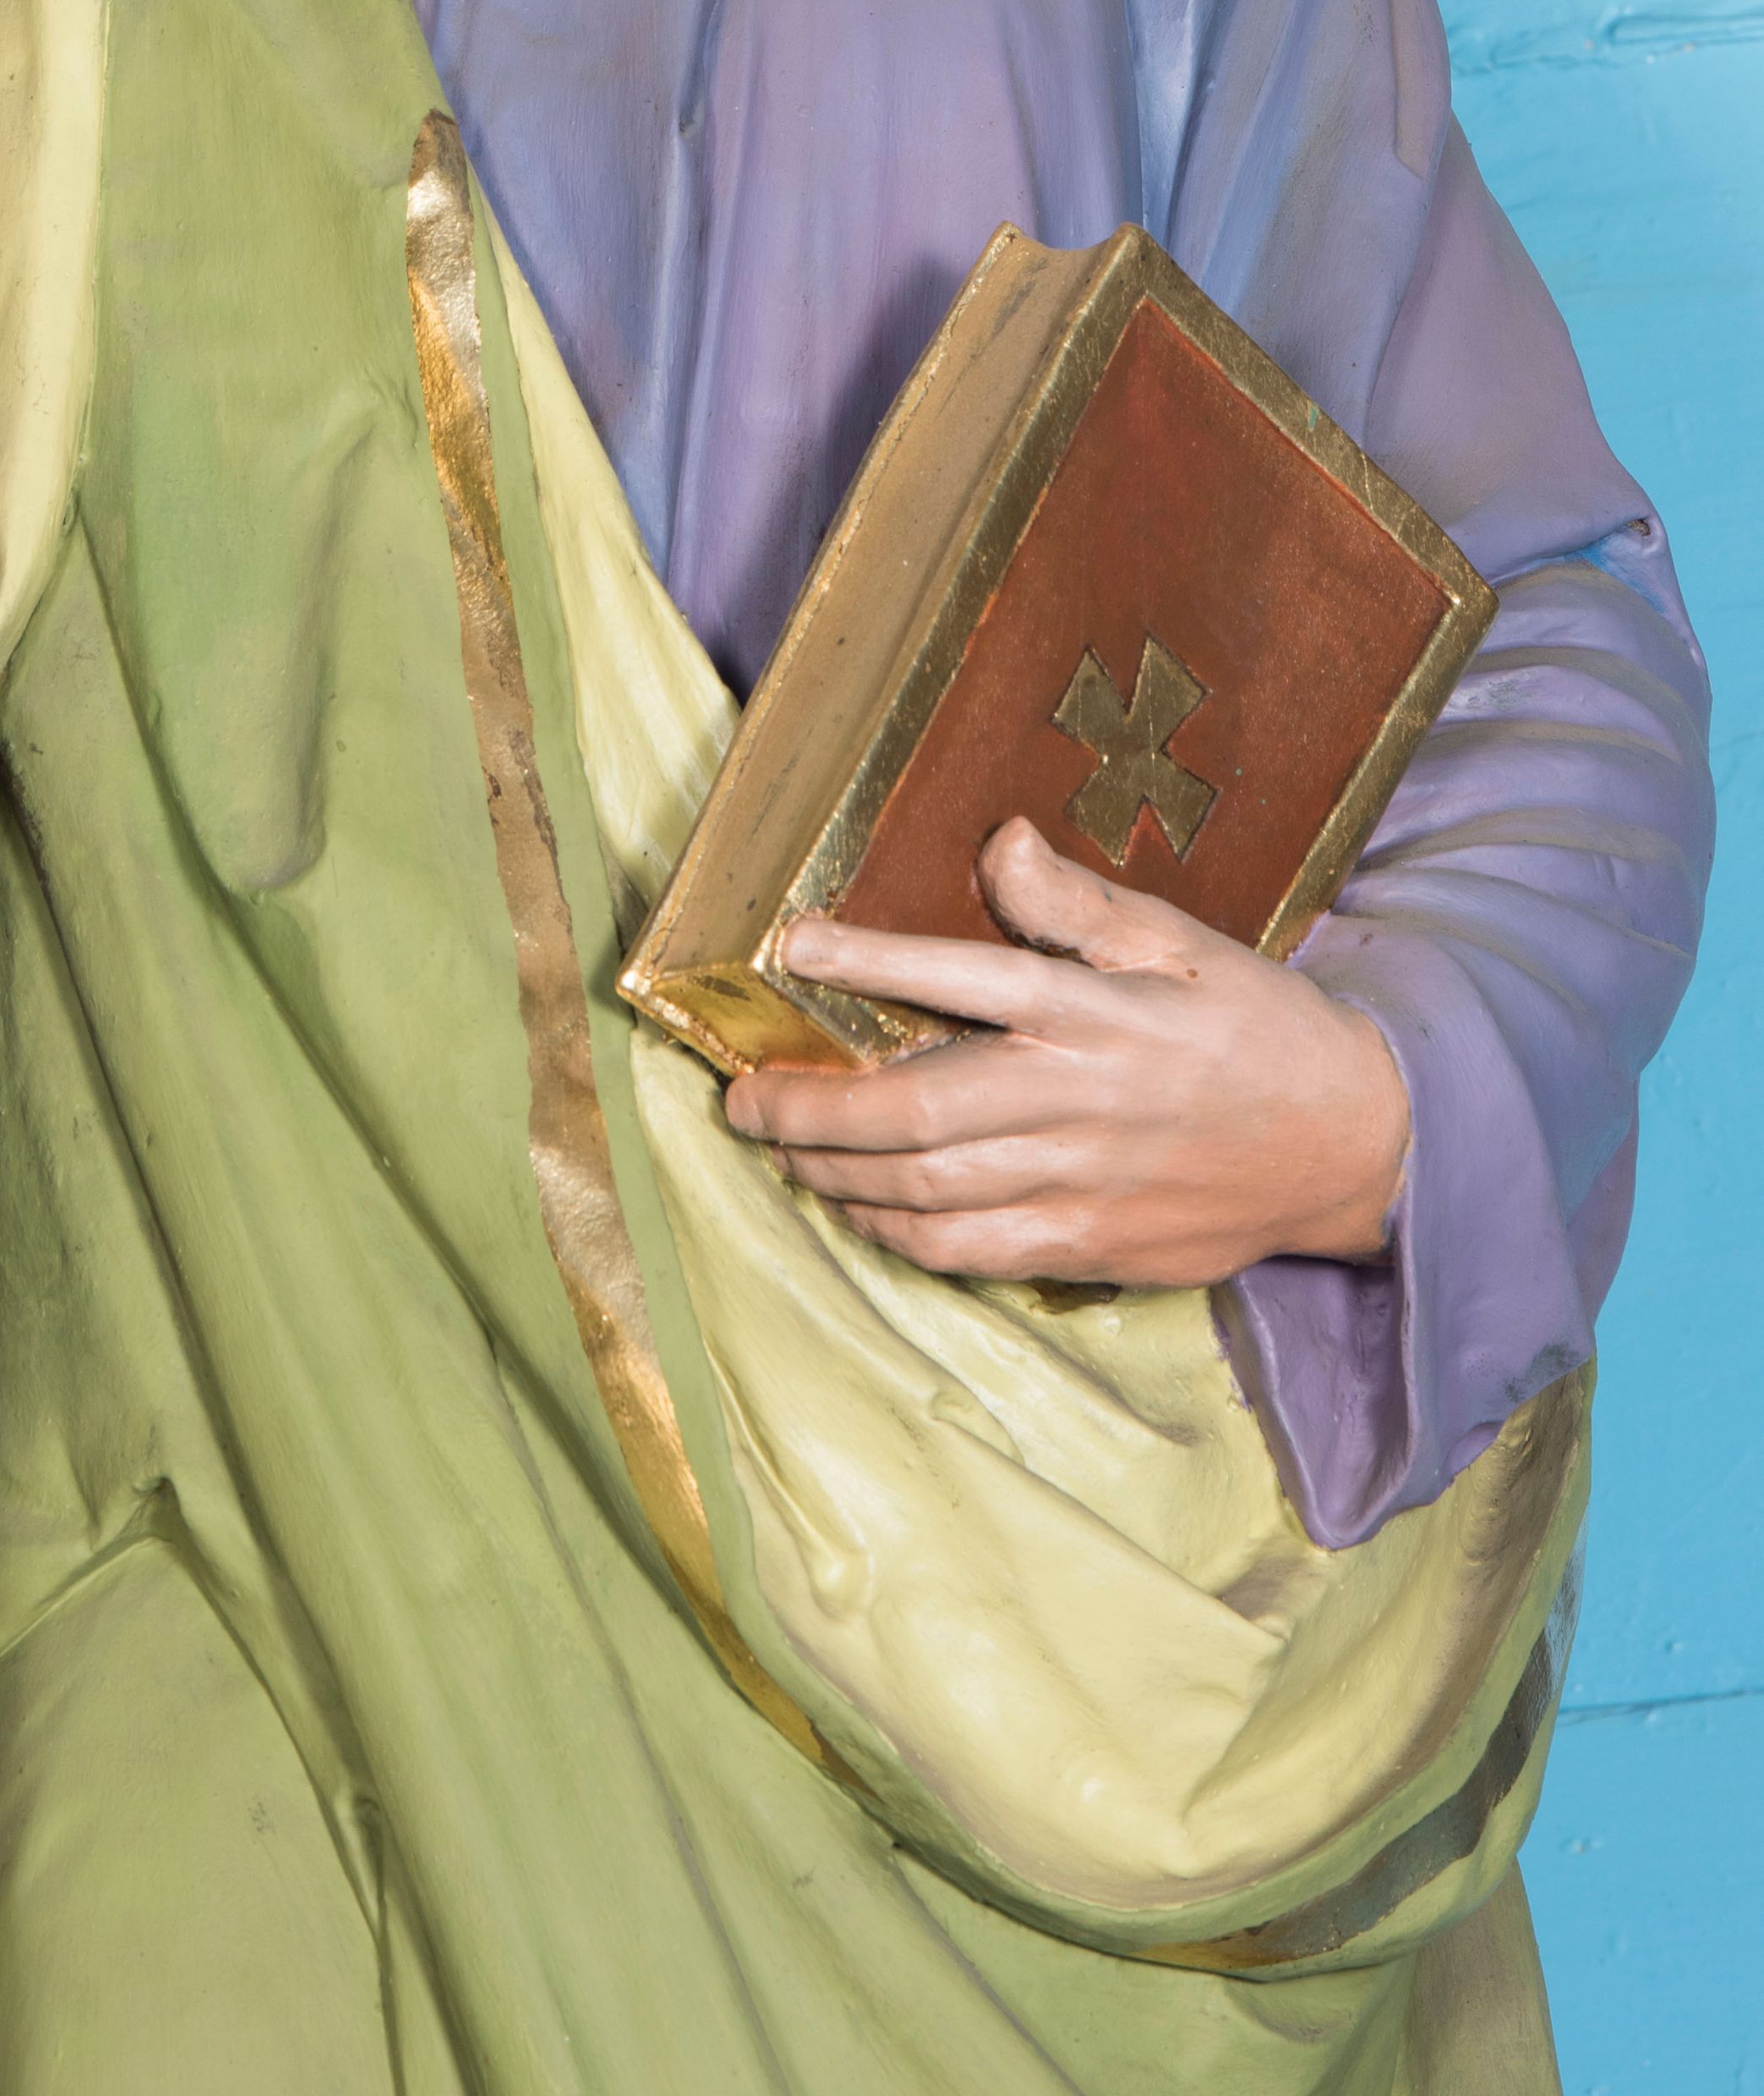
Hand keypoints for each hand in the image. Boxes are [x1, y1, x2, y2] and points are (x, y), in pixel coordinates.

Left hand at [722, 818, 1409, 1288]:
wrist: (1351, 1146)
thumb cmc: (1258, 1028)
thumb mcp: (1180, 941)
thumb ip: (1078, 901)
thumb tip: (998, 842)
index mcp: (1097, 1013)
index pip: (964, 977)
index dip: (868, 960)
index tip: (793, 944)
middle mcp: (1077, 1103)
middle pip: (914, 1113)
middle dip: (810, 1109)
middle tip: (744, 1099)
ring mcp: (1079, 1186)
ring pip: (926, 1193)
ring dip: (838, 1176)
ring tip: (785, 1151)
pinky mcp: (1088, 1247)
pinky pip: (970, 1252)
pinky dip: (899, 1234)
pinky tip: (865, 1209)